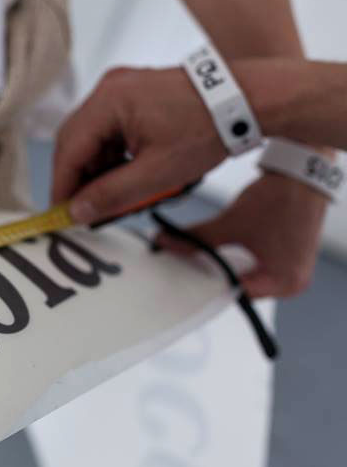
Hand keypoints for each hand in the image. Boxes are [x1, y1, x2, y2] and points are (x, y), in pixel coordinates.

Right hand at [52, 67, 225, 222]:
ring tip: (110, 197)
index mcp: (109, 101)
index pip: (69, 151)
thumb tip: (77, 211)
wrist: (249, 100)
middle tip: (82, 211)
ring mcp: (121, 89)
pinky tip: (124, 177)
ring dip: (95, 169)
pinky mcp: (134, 95)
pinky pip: (108, 130)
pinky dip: (110, 156)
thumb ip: (111, 195)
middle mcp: (110, 89)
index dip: (62, 187)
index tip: (62, 215)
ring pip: (90, 138)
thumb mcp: (157, 173)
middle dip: (76, 179)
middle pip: (74, 142)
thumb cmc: (209, 128)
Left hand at [156, 173, 327, 297]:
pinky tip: (221, 254)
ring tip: (204, 260)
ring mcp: (293, 272)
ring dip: (227, 269)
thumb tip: (165, 242)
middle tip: (189, 269)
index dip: (208, 284)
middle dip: (215, 277)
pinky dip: (239, 262)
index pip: (236, 293)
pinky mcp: (289, 260)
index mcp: (284, 282)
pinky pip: (257, 269)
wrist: (301, 174)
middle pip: (241, 289)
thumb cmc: (278, 199)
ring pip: (247, 279)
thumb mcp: (231, 224)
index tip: (184, 279)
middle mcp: (292, 284)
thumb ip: (195, 238)